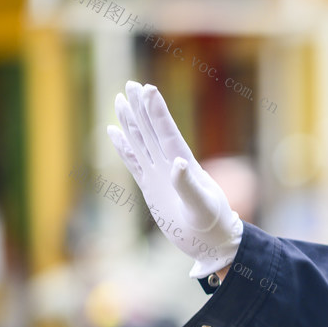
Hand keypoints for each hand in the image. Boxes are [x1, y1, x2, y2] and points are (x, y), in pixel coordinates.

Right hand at [107, 81, 242, 277]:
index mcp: (185, 165)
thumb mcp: (203, 206)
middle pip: (152, 131)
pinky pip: (134, 162)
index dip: (158, 112)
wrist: (211, 242)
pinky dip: (123, 147)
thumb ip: (189, 186)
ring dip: (131, 121)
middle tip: (130, 84)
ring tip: (119, 99)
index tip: (149, 89)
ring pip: (141, 142)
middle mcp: (171, 165)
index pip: (168, 133)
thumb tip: (177, 163)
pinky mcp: (151, 188)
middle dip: (142, 108)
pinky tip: (114, 132)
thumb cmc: (213, 225)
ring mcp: (160, 175)